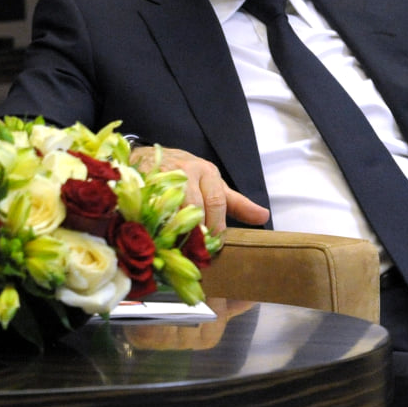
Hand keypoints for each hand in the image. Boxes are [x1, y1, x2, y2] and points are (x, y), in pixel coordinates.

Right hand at [129, 145, 268, 232]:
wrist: (147, 156)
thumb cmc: (185, 174)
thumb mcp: (213, 185)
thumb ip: (236, 203)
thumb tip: (264, 216)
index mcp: (207, 172)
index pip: (217, 202)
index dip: (216, 226)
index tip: (215, 245)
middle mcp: (186, 171)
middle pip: (195, 205)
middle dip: (198, 231)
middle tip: (198, 251)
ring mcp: (163, 175)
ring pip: (174, 206)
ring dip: (178, 229)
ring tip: (180, 246)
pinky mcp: (143, 181)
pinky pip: (151, 205)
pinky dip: (156, 222)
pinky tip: (158, 234)